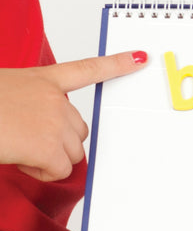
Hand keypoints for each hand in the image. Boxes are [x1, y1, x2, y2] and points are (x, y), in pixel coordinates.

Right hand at [0, 51, 146, 180]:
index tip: (141, 58)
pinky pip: (60, 169)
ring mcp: (54, 119)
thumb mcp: (6, 93)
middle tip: (23, 139)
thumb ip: (30, 103)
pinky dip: (40, 172)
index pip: (87, 69)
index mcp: (40, 79)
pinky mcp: (49, 145)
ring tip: (16, 147)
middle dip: (57, 142)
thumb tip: (39, 128)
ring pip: (72, 152)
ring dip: (48, 158)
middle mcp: (53, 97)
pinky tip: (18, 158)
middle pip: (79, 129)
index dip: (117, 64)